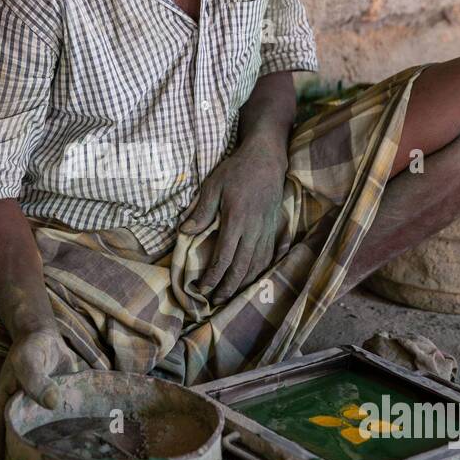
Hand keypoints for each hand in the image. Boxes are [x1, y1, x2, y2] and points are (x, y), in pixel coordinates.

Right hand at [0, 328, 76, 459]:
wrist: (45, 338)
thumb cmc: (31, 348)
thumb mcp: (29, 359)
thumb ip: (37, 380)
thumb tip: (51, 403)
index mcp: (0, 402)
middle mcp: (12, 411)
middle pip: (12, 439)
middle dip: (20, 458)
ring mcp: (29, 413)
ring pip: (32, 438)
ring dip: (40, 451)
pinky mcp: (46, 412)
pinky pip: (49, 430)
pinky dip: (57, 440)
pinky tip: (70, 451)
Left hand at [181, 142, 286, 305]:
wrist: (266, 159)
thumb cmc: (236, 171)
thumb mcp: (213, 186)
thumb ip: (201, 211)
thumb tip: (185, 232)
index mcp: (236, 221)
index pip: (223, 258)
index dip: (213, 277)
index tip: (202, 289)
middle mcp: (253, 230)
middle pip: (241, 268)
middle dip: (228, 287)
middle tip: (215, 300)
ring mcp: (266, 230)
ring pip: (257, 266)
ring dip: (243, 284)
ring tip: (231, 294)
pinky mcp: (274, 228)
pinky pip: (269, 256)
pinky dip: (260, 272)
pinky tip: (252, 279)